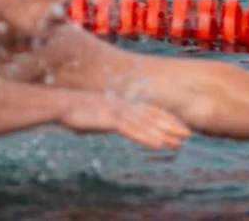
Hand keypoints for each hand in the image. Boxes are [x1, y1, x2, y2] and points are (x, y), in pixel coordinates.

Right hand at [59, 92, 189, 149]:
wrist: (60, 104)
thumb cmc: (74, 111)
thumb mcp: (95, 114)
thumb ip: (107, 118)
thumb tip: (111, 122)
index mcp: (120, 103)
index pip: (148, 109)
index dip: (165, 117)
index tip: (178, 125)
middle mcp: (123, 105)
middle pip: (152, 115)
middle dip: (170, 125)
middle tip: (188, 134)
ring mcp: (117, 112)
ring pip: (146, 124)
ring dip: (164, 134)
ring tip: (179, 142)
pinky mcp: (110, 119)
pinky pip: (133, 130)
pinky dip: (147, 138)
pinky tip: (159, 145)